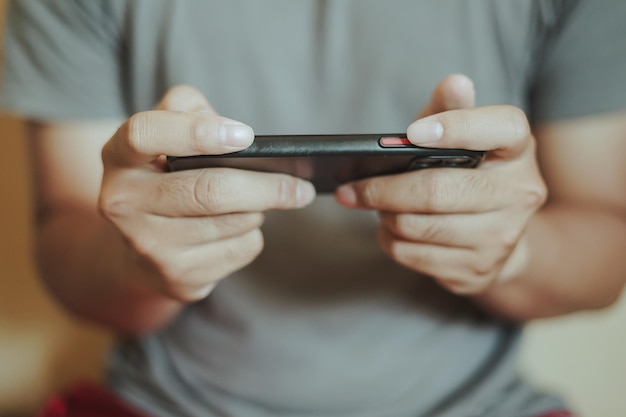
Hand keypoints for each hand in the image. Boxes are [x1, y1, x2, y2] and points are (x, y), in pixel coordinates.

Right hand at [99, 86, 315, 301]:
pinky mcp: (177, 278)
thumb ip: (189, 110)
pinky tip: (239, 228)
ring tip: (259, 201)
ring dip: (259, 210)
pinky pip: (240, 250)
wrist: (142, 245)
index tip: (246, 136)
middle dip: (265, 187)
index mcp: (118, 156)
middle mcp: (123, 203)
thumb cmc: (165, 174)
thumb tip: (238, 135)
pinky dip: (252, 235)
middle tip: (300, 186)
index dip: (196, 132)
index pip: (145, 134)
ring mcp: (148, 247)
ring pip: (232, 223)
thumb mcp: (166, 132)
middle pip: (208, 191)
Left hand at [336, 75, 546, 294]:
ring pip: (420, 227)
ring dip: (384, 216)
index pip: (501, 128)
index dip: (457, 127)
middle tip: (350, 187)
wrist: (501, 237)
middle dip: (384, 189)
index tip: (413, 133)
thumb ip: (451, 109)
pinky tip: (389, 229)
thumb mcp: (464, 137)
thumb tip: (454, 83)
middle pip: (438, 191)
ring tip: (371, 204)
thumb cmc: (472, 174)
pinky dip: (390, 241)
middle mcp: (520, 193)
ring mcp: (501, 238)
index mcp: (518, 149)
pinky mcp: (477, 270)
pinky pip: (415, 256)